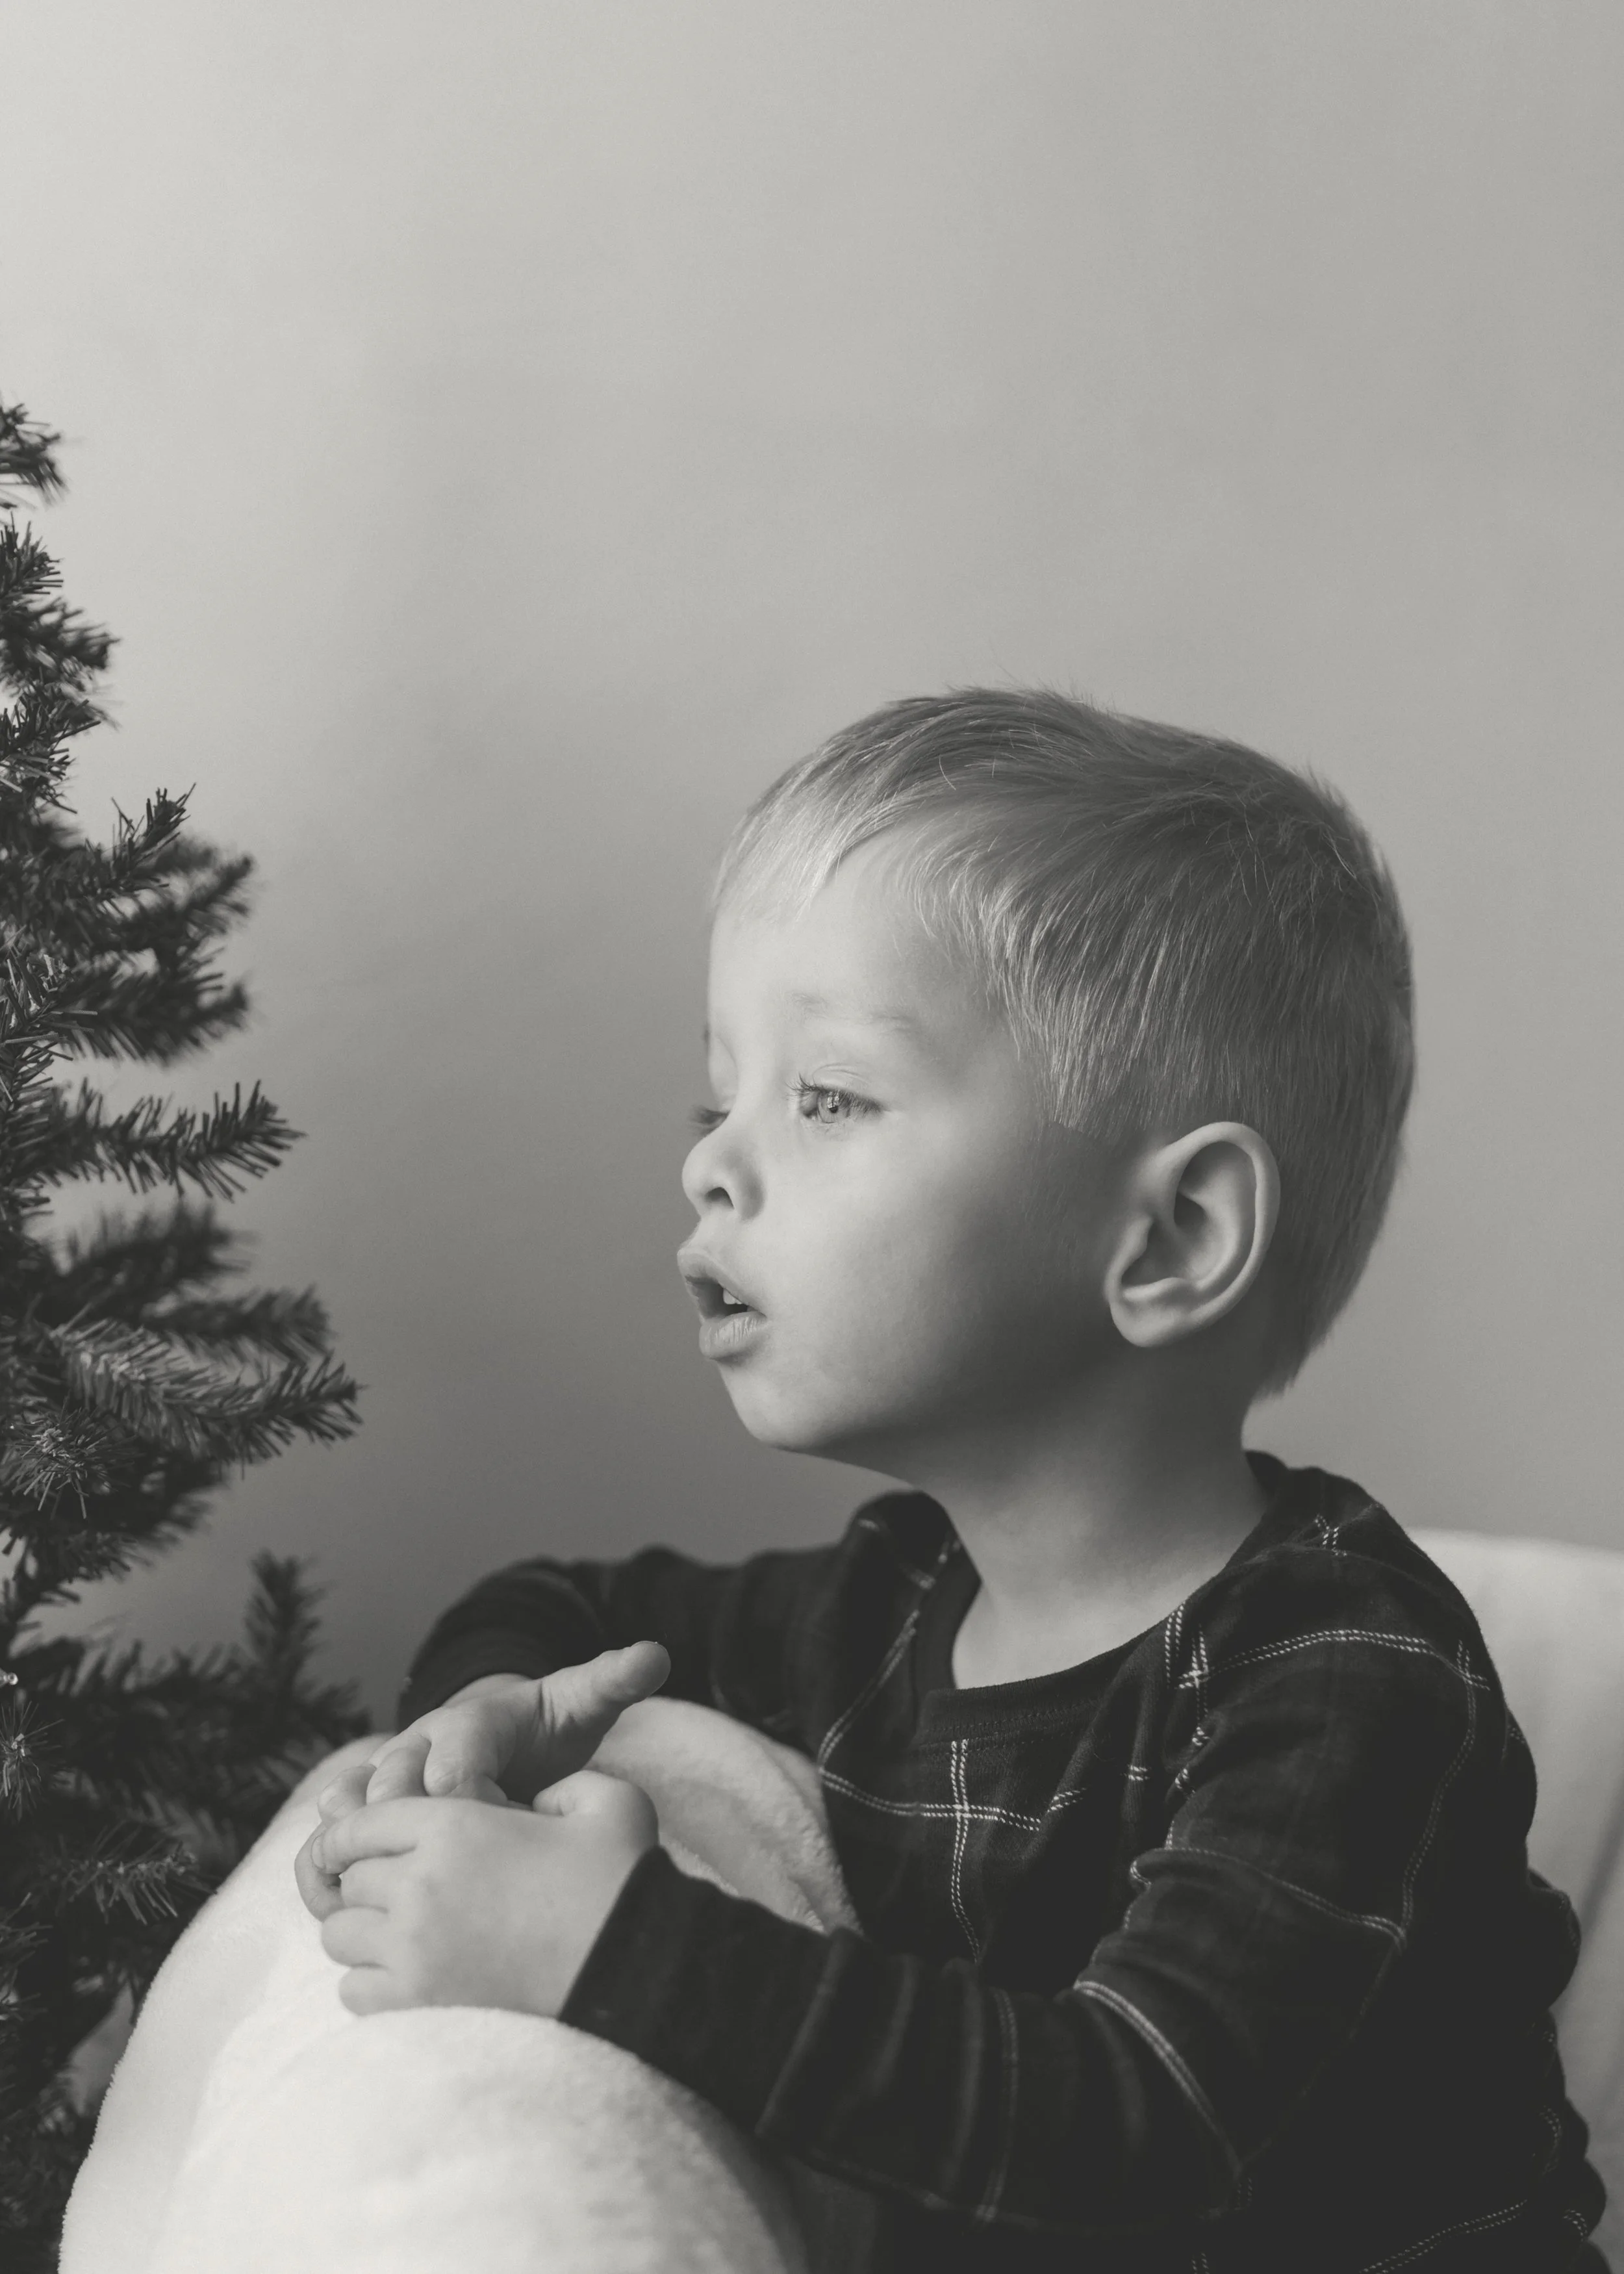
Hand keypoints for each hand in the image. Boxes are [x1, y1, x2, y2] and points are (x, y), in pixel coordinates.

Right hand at [294, 1643, 667, 1919]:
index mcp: (475, 1719)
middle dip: (409, 1819)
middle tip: (431, 1867)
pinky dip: (323, 1865)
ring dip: (349, 1839)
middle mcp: (422, 1740)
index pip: (463, 1752)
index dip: (473, 1793)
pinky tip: (333, 1907)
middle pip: (397, 1776)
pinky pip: (329, 1832)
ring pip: (351, 1800)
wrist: (502, 1733)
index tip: (501, 1826)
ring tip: (354, 1892)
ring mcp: (387, 1772)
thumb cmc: (546, 1729)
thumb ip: (612, 1683)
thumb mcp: (579, 1704)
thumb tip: (654, 1654)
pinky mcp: (367, 1808)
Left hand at [313, 1771, 657, 2017]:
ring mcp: (414, 1950)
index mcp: (455, 1826)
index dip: (355, 1831)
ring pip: (341, 1936)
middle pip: (352, 1880)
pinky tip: (409, 1974)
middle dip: (371, 1880)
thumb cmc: (621, 1882)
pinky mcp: (419, 2005)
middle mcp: (421, 1885)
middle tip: (406, 1889)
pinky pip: (353, 1991)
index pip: (362, 1822)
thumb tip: (536, 1803)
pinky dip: (370, 1982)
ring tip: (404, 1934)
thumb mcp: (609, 1802)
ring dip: (365, 1931)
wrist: (633, 1972)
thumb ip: (565, 1784)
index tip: (362, 1845)